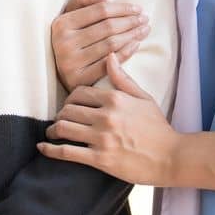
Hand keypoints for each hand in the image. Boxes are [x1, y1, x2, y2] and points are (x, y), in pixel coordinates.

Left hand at [38, 54, 178, 185]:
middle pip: (68, 110)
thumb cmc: (158, 128)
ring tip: (51, 133)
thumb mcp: (143, 98)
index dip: (69, 100)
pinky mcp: (100, 159)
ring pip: (64, 128)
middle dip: (60, 115)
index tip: (68, 106)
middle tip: (59, 120)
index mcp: (114, 99)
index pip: (79, 93)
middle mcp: (105, 116)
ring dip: (52, 131)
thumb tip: (109, 56)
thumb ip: (122, 79)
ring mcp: (102, 138)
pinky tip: (43, 149)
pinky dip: (50, 150)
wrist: (171, 157)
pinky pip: (67, 152)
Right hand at [50, 0, 150, 89]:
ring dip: (132, 35)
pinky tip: (136, 45)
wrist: (58, 69)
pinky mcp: (79, 80)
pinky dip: (126, 53)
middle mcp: (64, 43)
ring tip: (144, 30)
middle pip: (107, 27)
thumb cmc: (69, 37)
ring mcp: (71, 63)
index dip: (122, 8)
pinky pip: (109, 64)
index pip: (100, 11)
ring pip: (111, 44)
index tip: (138, 8)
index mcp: (61, 23)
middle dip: (130, 21)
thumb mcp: (70, 14)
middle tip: (145, 19)